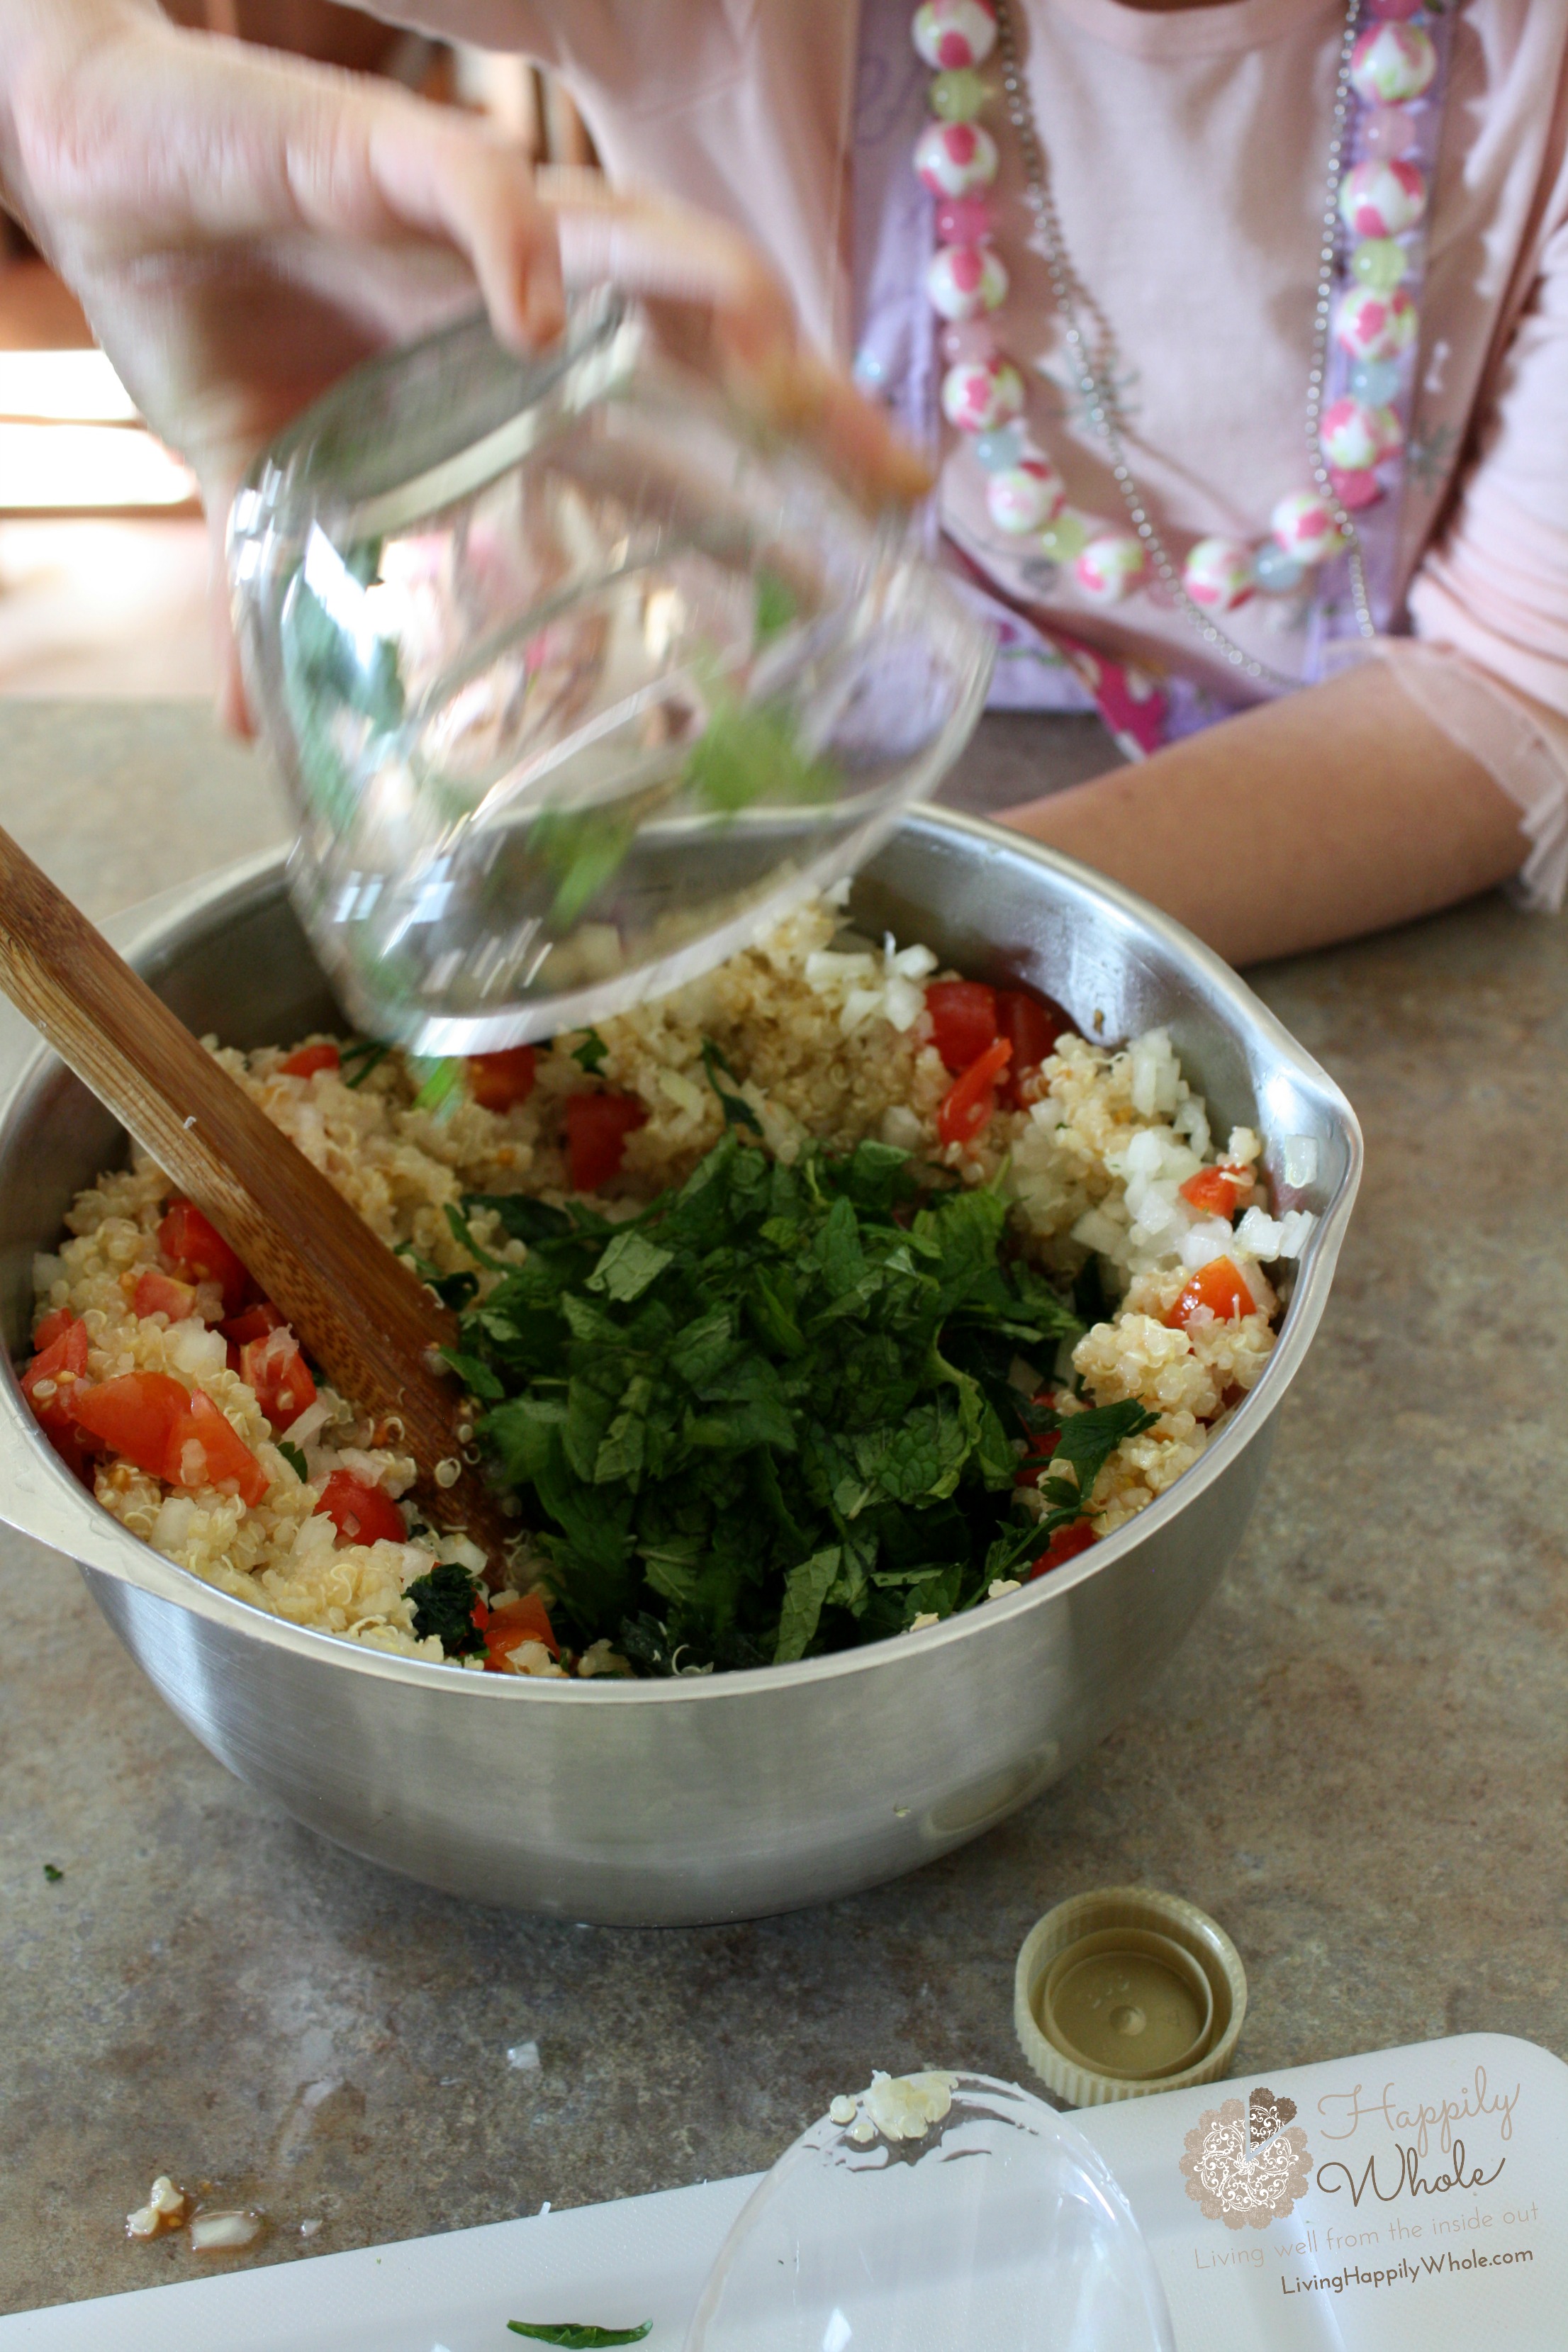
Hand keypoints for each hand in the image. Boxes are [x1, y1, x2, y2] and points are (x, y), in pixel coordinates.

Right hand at [1, 3, 924, 727]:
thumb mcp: (258, 482)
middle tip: (899, 481)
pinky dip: (513, 242)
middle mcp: (516, 291)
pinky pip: (468, 184)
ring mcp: (457, 220)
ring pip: (630, 241)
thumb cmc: (197, 299)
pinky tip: (545, 312)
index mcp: (506, 372)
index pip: (671, 430)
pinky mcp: (369, 148)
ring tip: (793, 375)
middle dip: (803, 406)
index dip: (770, 489)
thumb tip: (257, 731)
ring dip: (720, 304)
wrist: (83, 157)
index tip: (867, 554)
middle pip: (701, 340)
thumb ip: (282, 594)